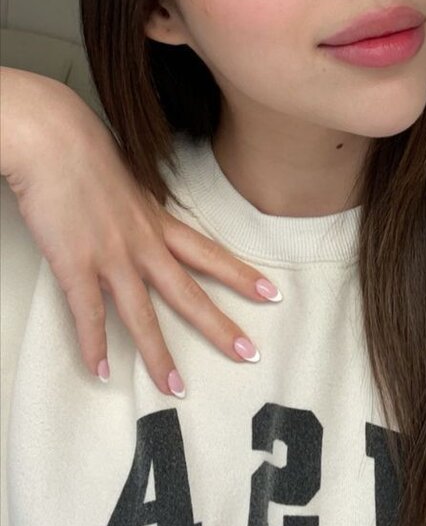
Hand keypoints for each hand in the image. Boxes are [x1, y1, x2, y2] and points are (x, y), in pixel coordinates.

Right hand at [1, 68, 280, 396]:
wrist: (53, 137)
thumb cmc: (82, 148)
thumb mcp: (125, 176)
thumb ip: (136, 203)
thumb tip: (137, 210)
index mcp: (156, 219)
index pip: (209, 253)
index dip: (241, 275)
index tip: (272, 292)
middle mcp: (143, 242)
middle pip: (189, 292)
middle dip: (221, 326)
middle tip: (249, 354)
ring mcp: (111, 256)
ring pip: (143, 315)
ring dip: (159, 354)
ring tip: (176, 388)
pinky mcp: (76, 264)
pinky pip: (88, 315)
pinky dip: (94, 346)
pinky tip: (101, 371)